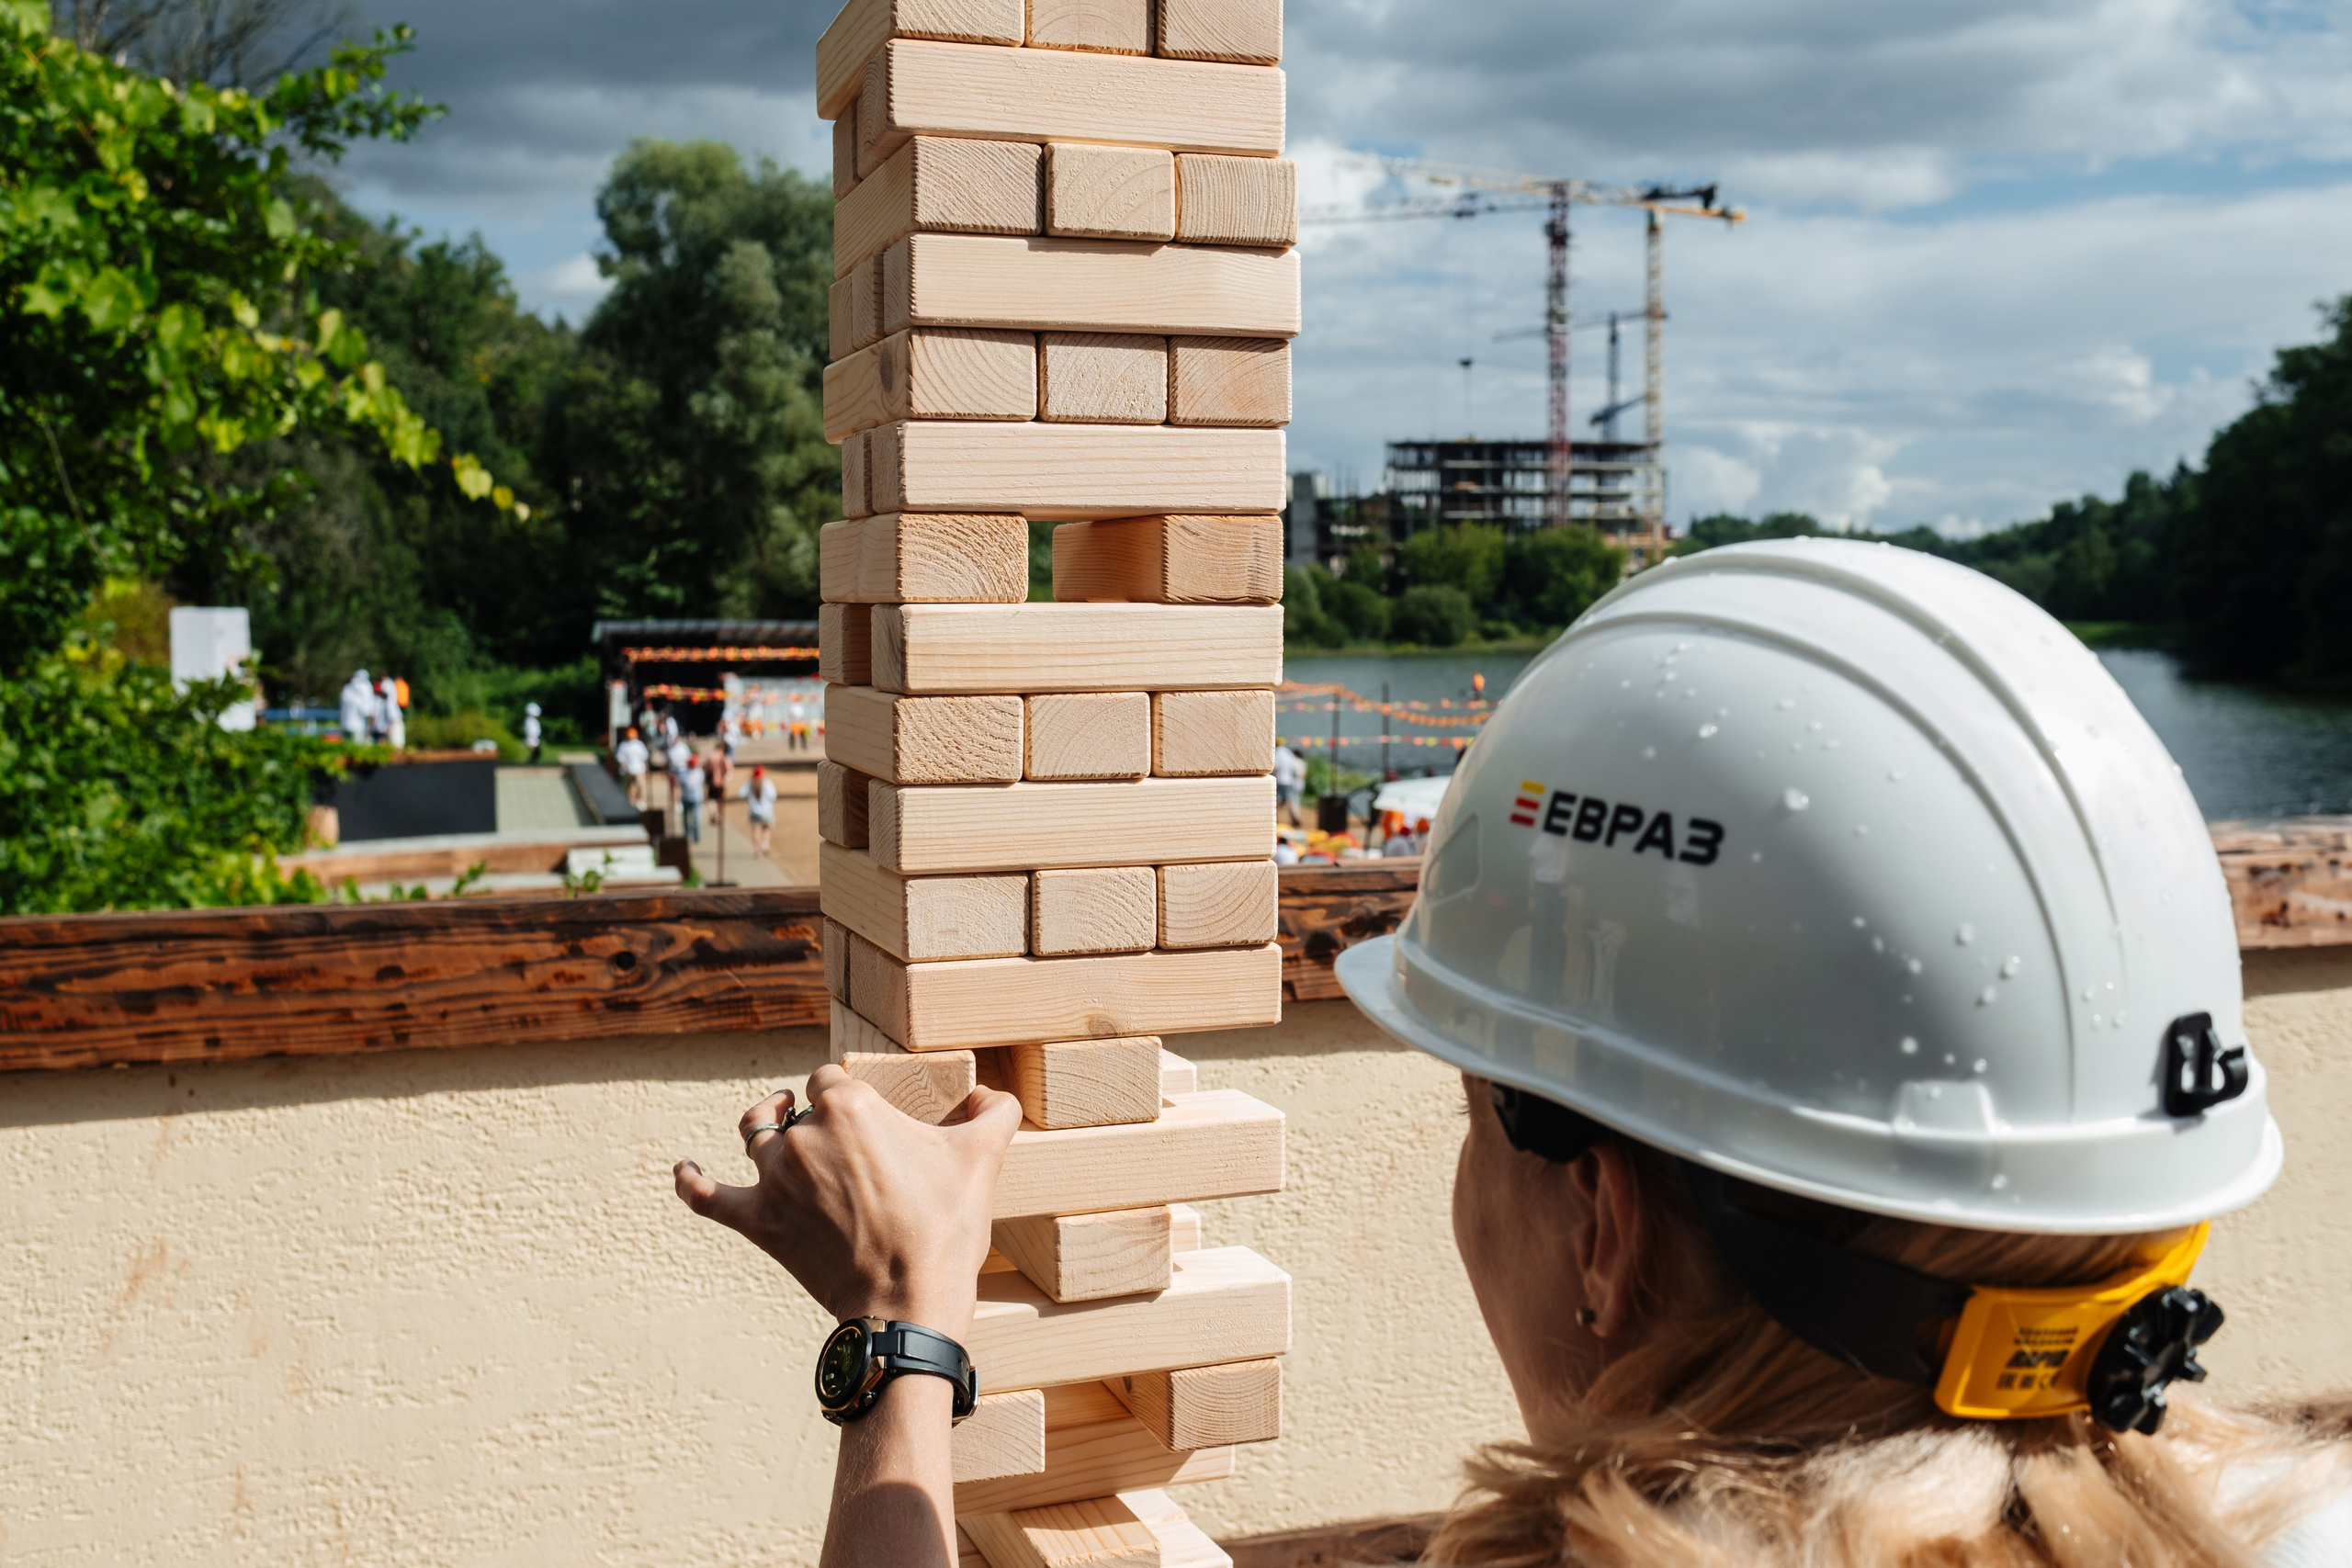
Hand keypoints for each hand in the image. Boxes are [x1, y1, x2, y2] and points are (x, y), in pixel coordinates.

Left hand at [673, 1066, 1021, 1337]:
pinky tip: (683, 1169)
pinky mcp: (758, 1222)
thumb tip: (988, 1096)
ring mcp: (774, 1180)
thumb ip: (993, 1112)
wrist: (906, 1306)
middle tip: (849, 1144)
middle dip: (819, 1118)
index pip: (831, 1079)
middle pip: (798, 1109)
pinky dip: (691, 1181)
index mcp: (850, 1108)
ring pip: (757, 1137)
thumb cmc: (942, 1230)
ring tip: (779, 1121)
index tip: (867, 1114)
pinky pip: (708, 1196)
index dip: (846, 1093)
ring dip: (767, 1128)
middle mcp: (804, 1136)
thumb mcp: (982, 1161)